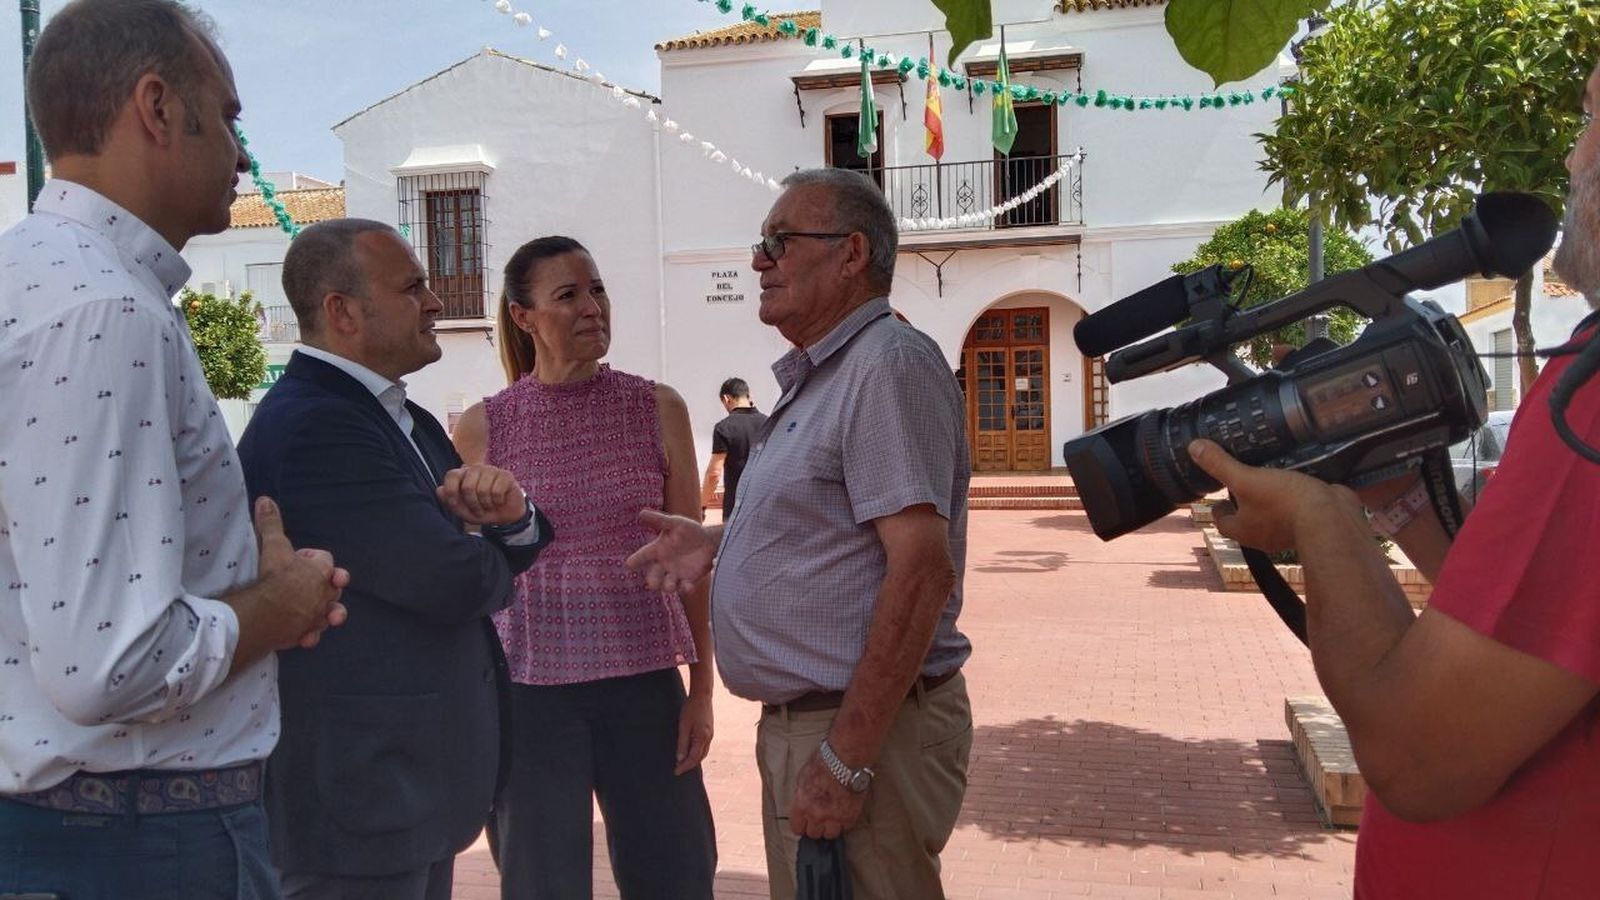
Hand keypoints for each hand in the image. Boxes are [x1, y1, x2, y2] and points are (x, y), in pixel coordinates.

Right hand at [253, 497, 349, 649]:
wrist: (269, 611)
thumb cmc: (274, 576)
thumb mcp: (273, 545)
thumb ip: (270, 523)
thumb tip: (265, 500)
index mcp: (322, 571)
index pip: (324, 560)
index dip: (310, 558)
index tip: (295, 559)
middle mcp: (325, 593)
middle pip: (332, 586)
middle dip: (324, 584)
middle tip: (307, 584)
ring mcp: (319, 614)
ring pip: (331, 612)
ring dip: (327, 612)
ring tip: (322, 613)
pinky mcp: (308, 632)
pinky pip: (315, 634)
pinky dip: (311, 634)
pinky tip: (306, 637)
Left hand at [437, 465, 526, 525]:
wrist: (505, 517)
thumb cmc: (482, 511)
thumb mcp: (462, 511)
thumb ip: (449, 501)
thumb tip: (439, 490)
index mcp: (463, 474)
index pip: (452, 475)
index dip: (451, 492)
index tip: (454, 504)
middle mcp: (476, 469)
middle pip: (467, 486)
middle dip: (472, 504)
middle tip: (478, 510)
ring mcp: (492, 470)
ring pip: (482, 490)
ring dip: (485, 504)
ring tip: (488, 506)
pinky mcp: (506, 475)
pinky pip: (497, 491)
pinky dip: (497, 502)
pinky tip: (499, 501)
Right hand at [625, 509, 715, 593]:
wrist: (710, 542)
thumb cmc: (690, 531)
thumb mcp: (675, 523)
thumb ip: (659, 520)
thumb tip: (641, 513)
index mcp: (657, 550)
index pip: (643, 556)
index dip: (635, 560)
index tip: (629, 564)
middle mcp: (663, 565)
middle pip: (653, 576)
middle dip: (652, 581)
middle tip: (652, 584)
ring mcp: (675, 574)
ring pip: (667, 586)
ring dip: (667, 587)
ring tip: (670, 586)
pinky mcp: (688, 581)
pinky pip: (684, 588)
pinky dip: (685, 589)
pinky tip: (688, 586)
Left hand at [674, 692, 713, 774]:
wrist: (702, 695)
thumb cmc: (691, 709)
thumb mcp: (683, 726)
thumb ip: (682, 743)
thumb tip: (679, 759)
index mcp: (702, 738)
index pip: (693, 758)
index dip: (684, 766)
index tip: (676, 772)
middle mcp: (708, 738)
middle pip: (699, 757)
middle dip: (689, 765)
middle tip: (678, 769)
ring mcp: (710, 735)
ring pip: (703, 753)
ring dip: (694, 760)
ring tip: (683, 763)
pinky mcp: (709, 731)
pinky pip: (704, 746)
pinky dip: (697, 752)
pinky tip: (690, 751)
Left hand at [789, 750, 865, 838]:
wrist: (846, 759)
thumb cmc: (824, 762)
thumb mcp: (803, 777)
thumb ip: (802, 795)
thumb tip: (802, 804)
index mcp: (801, 804)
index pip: (797, 828)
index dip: (801, 825)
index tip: (805, 823)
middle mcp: (816, 814)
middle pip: (814, 834)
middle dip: (816, 826)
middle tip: (820, 818)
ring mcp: (834, 817)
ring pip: (830, 834)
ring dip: (831, 827)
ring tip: (833, 817)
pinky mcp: (850, 817)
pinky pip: (845, 827)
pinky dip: (845, 822)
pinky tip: (845, 812)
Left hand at [1187, 439, 1357, 552]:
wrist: (1331, 518)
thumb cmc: (1284, 503)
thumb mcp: (1247, 479)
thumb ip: (1221, 465)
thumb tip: (1193, 448)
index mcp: (1243, 529)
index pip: (1222, 523)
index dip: (1218, 510)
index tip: (1218, 497)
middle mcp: (1264, 535)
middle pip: (1247, 522)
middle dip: (1243, 506)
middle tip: (1242, 483)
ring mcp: (1288, 531)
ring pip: (1273, 517)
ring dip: (1270, 502)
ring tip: (1270, 478)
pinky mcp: (1310, 522)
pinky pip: (1298, 511)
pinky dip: (1295, 499)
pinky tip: (1298, 481)